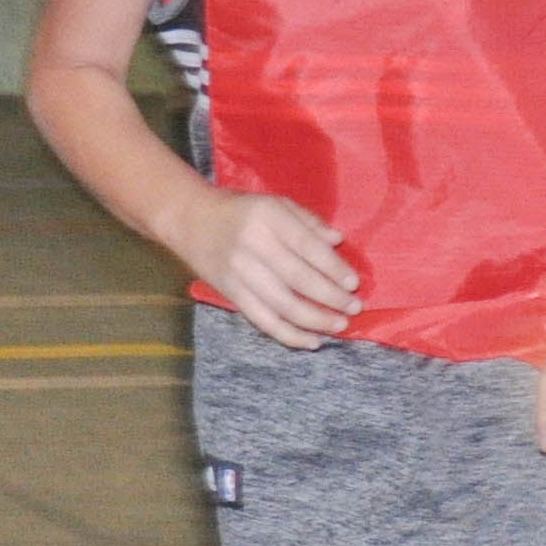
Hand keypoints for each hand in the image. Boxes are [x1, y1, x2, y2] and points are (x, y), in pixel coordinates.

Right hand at [174, 190, 357, 348]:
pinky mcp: (230, 294)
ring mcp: (239, 272)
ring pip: (282, 304)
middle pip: (298, 278)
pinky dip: (289, 335)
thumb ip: (308, 221)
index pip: (307, 246)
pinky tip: (312, 341)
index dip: (333, 268)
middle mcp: (252, 245)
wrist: (191, 221)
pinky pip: (263, 320)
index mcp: (267, 217)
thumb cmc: (242, 211)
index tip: (354, 283)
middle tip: (354, 308)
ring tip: (339, 326)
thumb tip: (338, 241)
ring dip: (315, 320)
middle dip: (330, 297)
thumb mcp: (275, 204)